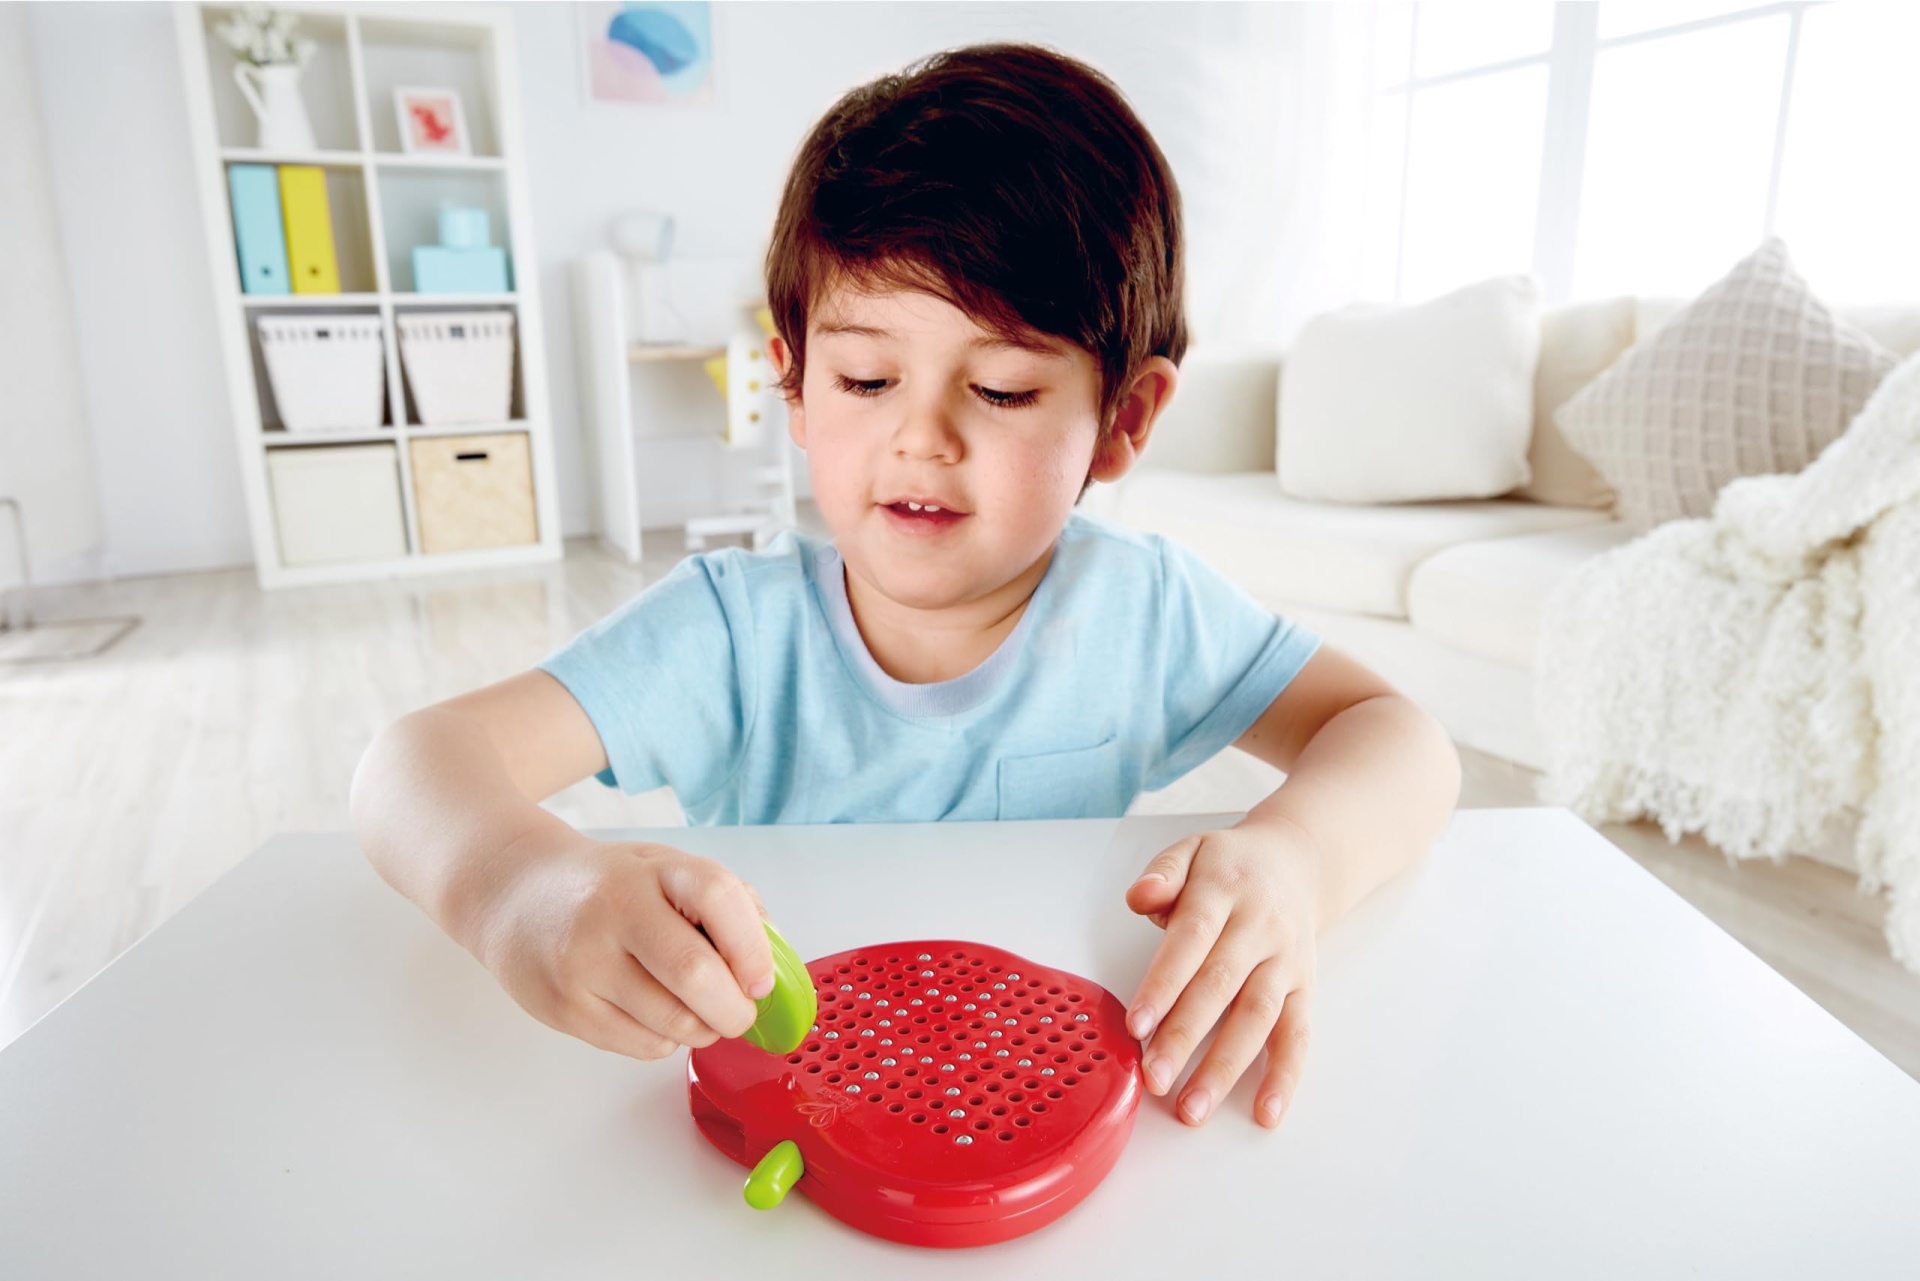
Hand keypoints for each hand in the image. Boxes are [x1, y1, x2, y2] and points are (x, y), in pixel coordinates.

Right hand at [462, 832, 776, 1060]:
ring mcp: (583, 962)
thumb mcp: (662, 867)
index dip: (753, 945)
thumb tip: (771, 956)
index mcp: (651, 870)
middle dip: (735, 1009)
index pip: (716, 897)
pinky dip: (666, 1042)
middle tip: (741, 1013)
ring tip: (701, 1016)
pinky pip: (640, 1045)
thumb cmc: (603, 885)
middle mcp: (613, 911)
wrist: (512, 893)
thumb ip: (723, 902)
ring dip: (704, 1031)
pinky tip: (656, 1018)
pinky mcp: (564, 1007)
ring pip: (672, 1022)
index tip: (761, 978)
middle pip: (695, 973)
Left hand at [1123, 815, 1320, 1128]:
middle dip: (1186, 1036)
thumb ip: (1162, 873)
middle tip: (1155, 1077)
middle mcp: (1260, 928)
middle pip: (1221, 986)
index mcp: (1225, 891)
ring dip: (1226, 1067)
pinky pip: (1299, 1035)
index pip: (1192, 939)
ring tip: (1193, 1108)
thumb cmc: (1230, 866)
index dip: (1164, 983)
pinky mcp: (1305, 988)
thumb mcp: (1191, 850)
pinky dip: (1285, 1076)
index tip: (1137, 1024)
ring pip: (1257, 1018)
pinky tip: (1266, 1113)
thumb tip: (1140, 896)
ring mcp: (1286, 961)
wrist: (1298, 862)